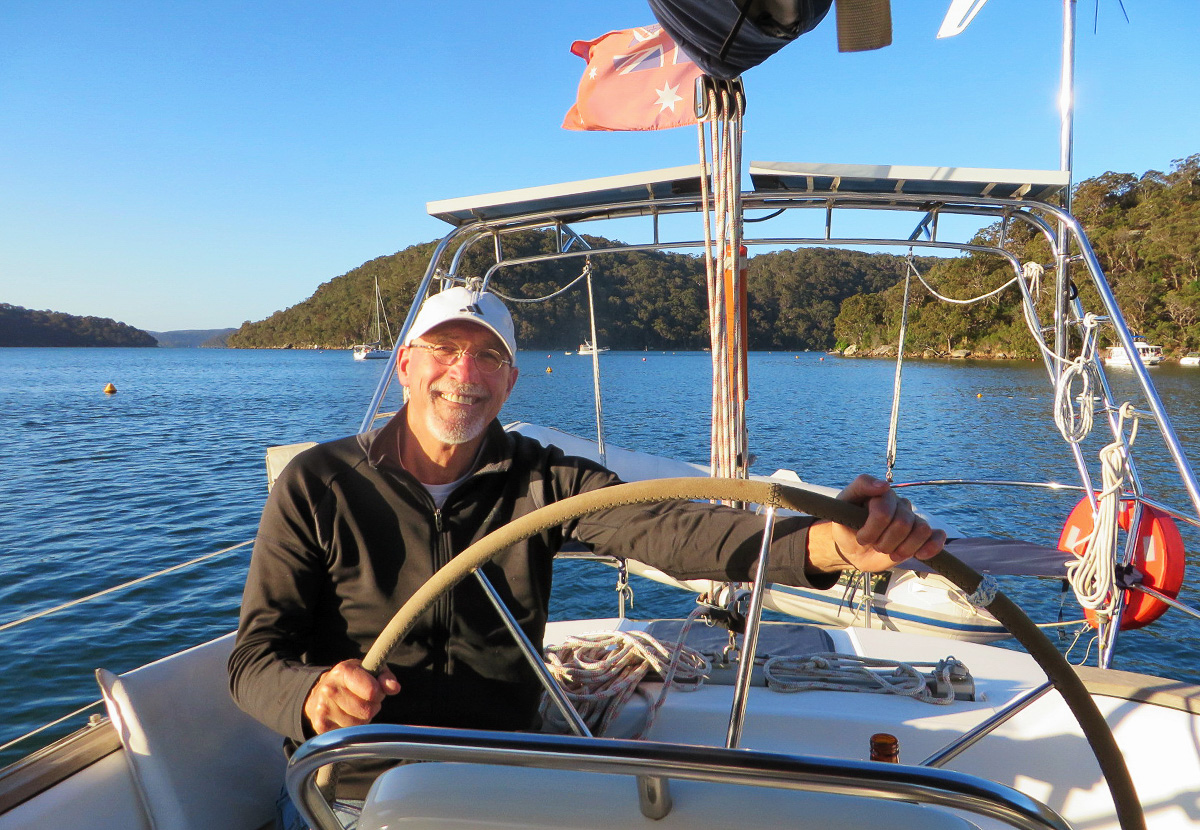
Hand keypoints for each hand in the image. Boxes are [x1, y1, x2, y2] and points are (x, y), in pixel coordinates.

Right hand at [303, 659, 400, 734]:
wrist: (319, 693)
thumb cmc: (350, 681)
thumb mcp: (368, 671)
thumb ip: (385, 677)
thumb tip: (394, 687)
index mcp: (343, 671)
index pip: (372, 691)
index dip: (378, 693)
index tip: (374, 691)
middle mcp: (330, 689)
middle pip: (366, 711)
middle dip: (371, 707)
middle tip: (363, 701)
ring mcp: (323, 708)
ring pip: (358, 725)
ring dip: (360, 720)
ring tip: (353, 709)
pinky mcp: (320, 726)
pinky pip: (348, 735)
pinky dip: (350, 730)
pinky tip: (344, 718)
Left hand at [808, 475, 945, 573]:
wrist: (852, 550)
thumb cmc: (846, 527)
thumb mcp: (840, 508)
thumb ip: (859, 489)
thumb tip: (885, 485)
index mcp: (880, 493)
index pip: (883, 510)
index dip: (872, 529)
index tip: (862, 537)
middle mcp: (897, 503)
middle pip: (903, 523)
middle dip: (884, 542)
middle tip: (873, 545)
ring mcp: (910, 518)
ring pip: (922, 530)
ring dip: (903, 548)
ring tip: (888, 552)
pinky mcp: (920, 535)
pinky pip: (937, 536)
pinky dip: (931, 546)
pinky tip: (919, 555)